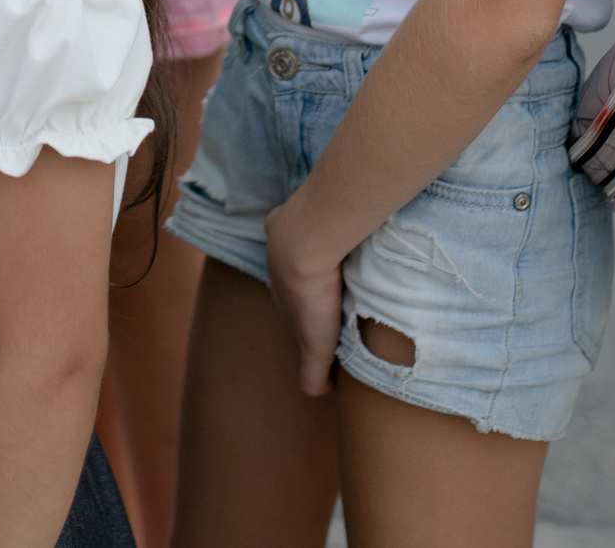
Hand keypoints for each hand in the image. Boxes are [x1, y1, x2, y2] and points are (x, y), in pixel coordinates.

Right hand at [263, 200, 346, 397]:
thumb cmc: (313, 294)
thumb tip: (319, 393)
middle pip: (294, 285)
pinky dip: (307, 229)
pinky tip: (328, 229)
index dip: (311, 320)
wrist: (304, 245)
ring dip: (312, 259)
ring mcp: (275, 246)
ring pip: (294, 255)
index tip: (331, 323)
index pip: (295, 315)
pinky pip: (288, 224)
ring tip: (339, 261)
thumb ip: (314, 371)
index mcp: (285, 304)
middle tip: (338, 292)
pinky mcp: (279, 221)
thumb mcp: (315, 344)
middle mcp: (276, 275)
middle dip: (312, 290)